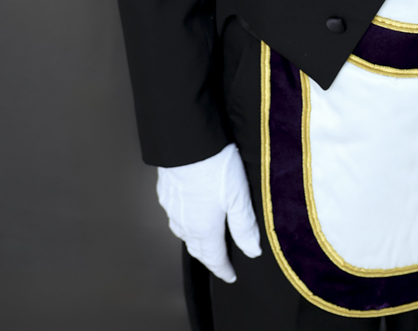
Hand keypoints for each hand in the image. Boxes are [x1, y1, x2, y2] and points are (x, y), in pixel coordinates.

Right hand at [156, 142, 261, 280]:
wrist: (185, 142)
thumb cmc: (215, 166)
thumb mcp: (239, 197)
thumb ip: (245, 227)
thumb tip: (252, 251)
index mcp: (204, 229)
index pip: (214, 259)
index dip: (223, 269)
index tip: (230, 276)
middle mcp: (185, 224)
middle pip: (197, 249)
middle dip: (209, 257)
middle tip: (219, 261)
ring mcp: (172, 209)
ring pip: (183, 233)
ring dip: (195, 240)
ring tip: (205, 239)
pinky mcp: (165, 193)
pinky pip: (174, 215)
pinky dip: (184, 220)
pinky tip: (189, 212)